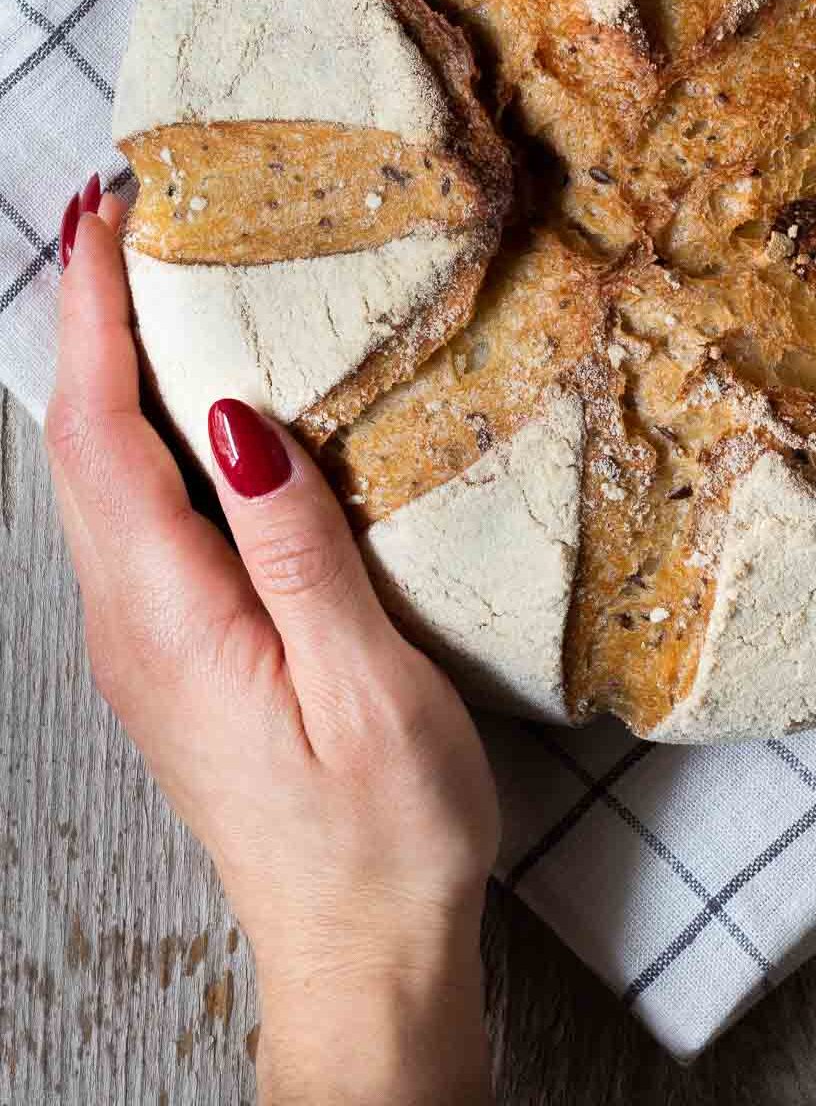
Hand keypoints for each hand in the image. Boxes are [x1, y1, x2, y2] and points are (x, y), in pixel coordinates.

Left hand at [45, 193, 497, 1103]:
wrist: (361, 953)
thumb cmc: (383, 834)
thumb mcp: (363, 689)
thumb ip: (297, 551)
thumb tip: (234, 421)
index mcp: (172, 620)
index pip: (100, 436)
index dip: (93, 317)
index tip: (104, 216)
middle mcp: (133, 624)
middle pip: (79, 442)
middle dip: (87, 318)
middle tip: (126, 216)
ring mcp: (147, 642)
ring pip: (99, 474)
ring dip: (109, 367)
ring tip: (149, 278)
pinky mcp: (178, 654)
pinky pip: (135, 514)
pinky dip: (140, 429)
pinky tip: (188, 400)